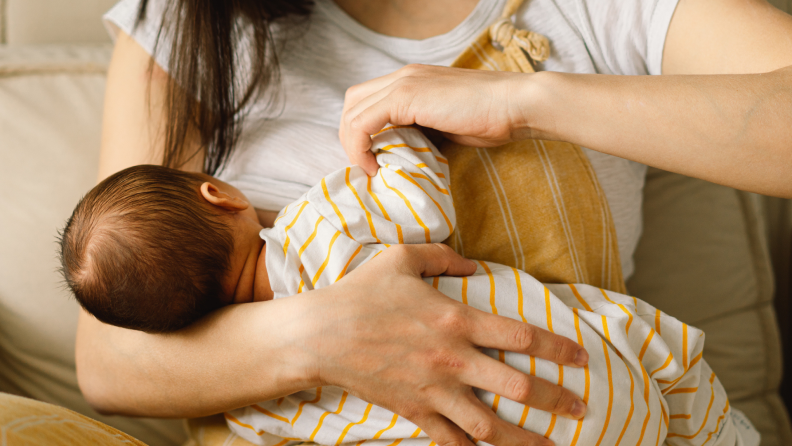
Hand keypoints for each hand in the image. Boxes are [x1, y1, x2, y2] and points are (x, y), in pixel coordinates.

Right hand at [305, 244, 587, 445]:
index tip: (581, 358)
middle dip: (556, 400)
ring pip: (489, 426)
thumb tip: (474, 265)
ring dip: (525, 440)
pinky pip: (450, 440)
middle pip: (518, 387)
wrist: (319, 334)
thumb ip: (444, 257)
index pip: (521, 336)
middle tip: (581, 409)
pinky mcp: (413, 411)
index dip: (558, 348)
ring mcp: (433, 390)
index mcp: (456, 320)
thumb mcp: (402, 258)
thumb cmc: (361, 292)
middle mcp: (453, 359)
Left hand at [339, 64, 537, 175]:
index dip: (361, 132)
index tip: (373, 160)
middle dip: (350, 137)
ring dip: (352, 144)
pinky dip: (360, 146)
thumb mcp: (446, 125)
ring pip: (353, 111)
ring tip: (370, 168)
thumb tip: (403, 152)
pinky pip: (364, 122)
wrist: (515, 105)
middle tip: (366, 165)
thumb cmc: (491, 118)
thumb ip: (422, 130)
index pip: (366, 101)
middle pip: (352, 103)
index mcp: (411, 80)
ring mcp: (403, 83)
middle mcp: (402, 76)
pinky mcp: (406, 97)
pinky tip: (375, 165)